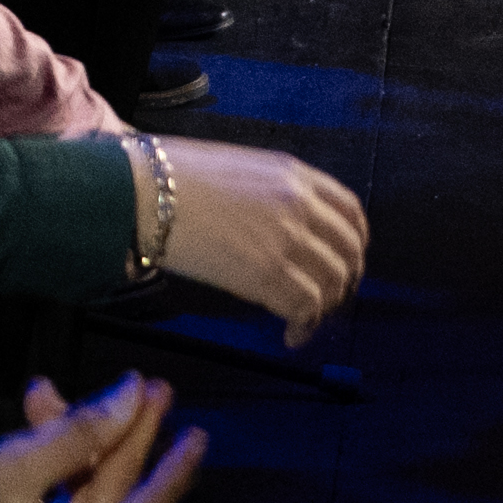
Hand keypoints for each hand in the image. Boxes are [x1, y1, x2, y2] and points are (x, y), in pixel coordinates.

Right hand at [0, 372, 200, 502]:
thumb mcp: (9, 466)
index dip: (166, 478)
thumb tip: (134, 398)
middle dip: (127, 442)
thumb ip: (76, 435)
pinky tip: (44, 407)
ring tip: (88, 387)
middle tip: (153, 388)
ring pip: (87, 493)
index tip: (196, 437)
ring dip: (90, 438)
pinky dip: (59, 455)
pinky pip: (60, 496)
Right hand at [152, 134, 367, 335]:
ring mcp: (286, 239)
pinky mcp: (265, 273)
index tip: (347, 259)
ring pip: (334, 282)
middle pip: (349, 251)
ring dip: (325, 306)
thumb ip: (275, 191)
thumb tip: (287, 224)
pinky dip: (305, 326)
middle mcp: (300, 205)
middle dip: (345, 281)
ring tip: (304, 318)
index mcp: (295, 175)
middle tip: (328, 298)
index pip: (351, 211)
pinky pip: (306, 306)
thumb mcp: (240, 167)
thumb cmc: (177, 177)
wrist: (146, 191)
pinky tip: (291, 334)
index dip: (356, 242)